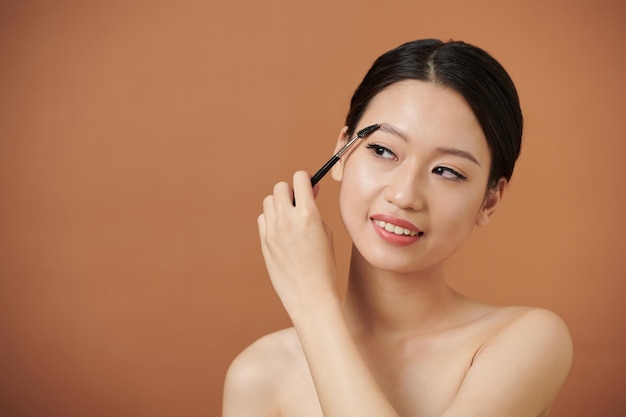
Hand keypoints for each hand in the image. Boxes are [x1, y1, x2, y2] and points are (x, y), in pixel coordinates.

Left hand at [257, 171, 338, 317]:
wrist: (310, 296)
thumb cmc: (324, 266)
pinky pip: (262, 218)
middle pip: (280, 187)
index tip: (309, 187)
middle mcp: (287, 219)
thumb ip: (315, 210)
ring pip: (268, 201)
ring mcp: (272, 231)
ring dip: (279, 204)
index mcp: (308, 214)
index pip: (299, 178)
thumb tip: (309, 191)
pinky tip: (281, 231)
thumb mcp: (326, 234)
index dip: (305, 180)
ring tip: (290, 218)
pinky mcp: (263, 242)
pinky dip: (270, 219)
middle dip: (291, 191)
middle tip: (299, 203)